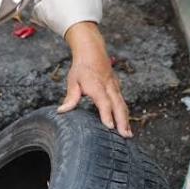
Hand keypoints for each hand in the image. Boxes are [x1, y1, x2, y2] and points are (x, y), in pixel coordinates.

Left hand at [60, 22, 132, 137]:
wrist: (93, 52)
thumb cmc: (81, 68)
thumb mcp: (73, 81)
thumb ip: (71, 97)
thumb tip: (61, 111)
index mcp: (97, 86)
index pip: (104, 102)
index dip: (107, 114)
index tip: (109, 126)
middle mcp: (109, 87)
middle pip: (118, 106)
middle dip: (122, 121)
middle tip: (125, 136)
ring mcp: (115, 87)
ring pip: (123, 105)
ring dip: (126, 120)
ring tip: (128, 135)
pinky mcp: (117, 88)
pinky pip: (122, 103)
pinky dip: (125, 114)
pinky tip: (125, 125)